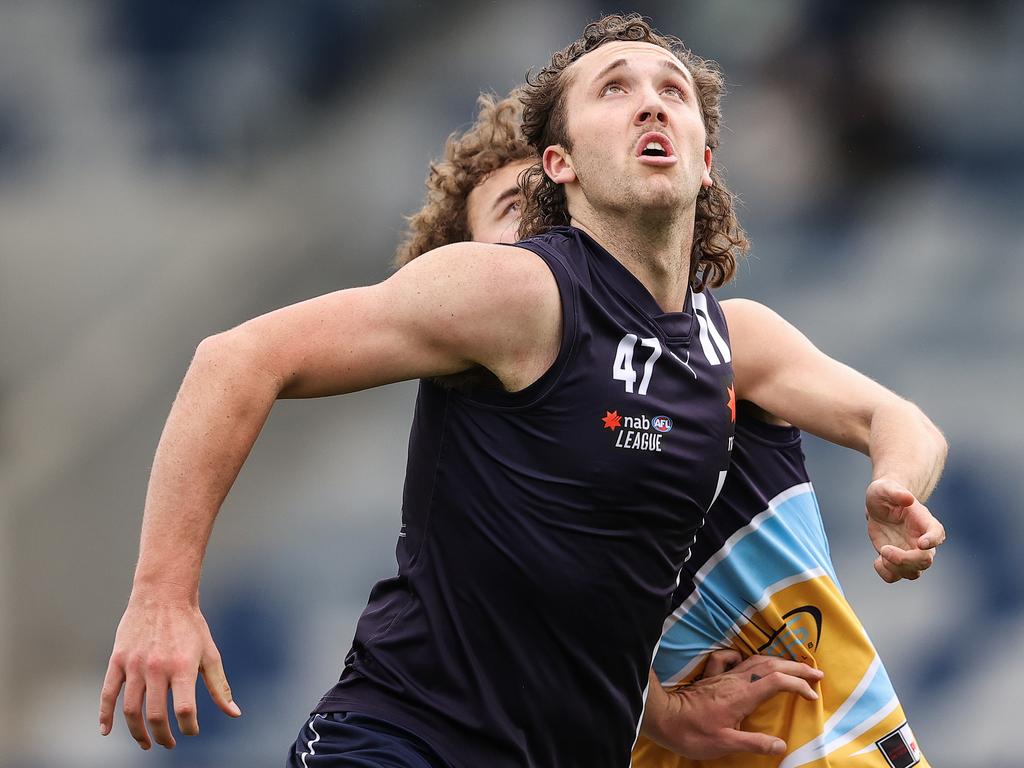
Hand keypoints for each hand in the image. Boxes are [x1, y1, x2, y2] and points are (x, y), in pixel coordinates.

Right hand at [99, 596, 240, 749]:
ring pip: (131, 710)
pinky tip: (106, 731)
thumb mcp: (210, 654)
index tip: (191, 731)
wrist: (163, 595)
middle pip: (156, 715)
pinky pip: (107, 693)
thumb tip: (234, 714)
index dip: (188, 727)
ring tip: (146, 742)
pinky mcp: (118, 660)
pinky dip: (104, 715)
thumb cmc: (190, 626)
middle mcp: (157, 667)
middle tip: (168, 744)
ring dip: (137, 732)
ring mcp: (135, 665)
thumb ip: (220, 686)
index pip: (184, 709)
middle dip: (162, 736)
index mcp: (183, 666)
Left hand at [643, 654, 822, 757]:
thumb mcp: (725, 743)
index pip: (777, 681)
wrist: (663, 717)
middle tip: (816, 673)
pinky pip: (731, 659)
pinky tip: (747, 660)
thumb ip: (754, 743)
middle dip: (796, 667)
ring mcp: (723, 675)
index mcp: (742, 695)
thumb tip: (782, 745)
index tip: (812, 695)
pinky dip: (745, 657)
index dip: (798, 685)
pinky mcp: (712, 676)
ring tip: (794, 666)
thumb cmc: (693, 732)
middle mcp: (736, 680)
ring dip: (778, 661)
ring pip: (756, 660)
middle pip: (771, 665)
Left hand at [865, 477, 945, 582]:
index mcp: (925, 522)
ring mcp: (910, 553)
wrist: (880, 504)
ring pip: (913, 572)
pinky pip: (895, 576)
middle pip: (925, 560)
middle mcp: (922, 541)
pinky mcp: (897, 560)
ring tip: (882, 553)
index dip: (933, 540)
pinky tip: (877, 560)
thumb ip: (896, 492)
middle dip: (906, 560)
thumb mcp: (885, 488)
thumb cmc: (885, 493)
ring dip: (896, 568)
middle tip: (885, 550)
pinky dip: (886, 573)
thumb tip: (907, 498)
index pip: (937, 534)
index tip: (921, 543)